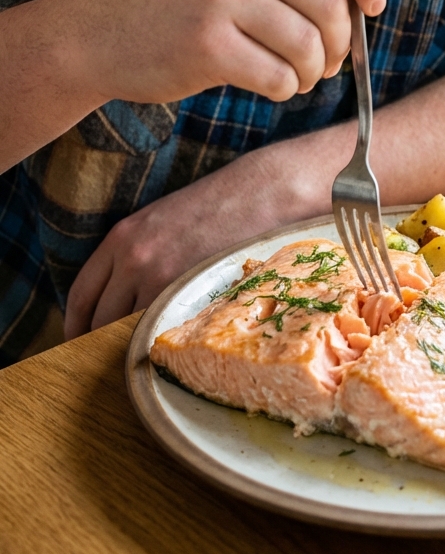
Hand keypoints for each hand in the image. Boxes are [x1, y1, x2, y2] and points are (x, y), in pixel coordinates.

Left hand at [63, 135, 334, 337]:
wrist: (261, 193)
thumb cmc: (218, 205)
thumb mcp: (162, 220)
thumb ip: (137, 253)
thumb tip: (123, 295)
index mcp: (122, 237)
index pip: (82, 294)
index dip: (75, 326)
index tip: (77, 342)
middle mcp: (133, 258)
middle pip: (100, 319)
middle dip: (99, 342)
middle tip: (106, 360)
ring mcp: (160, 277)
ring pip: (129, 329)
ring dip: (131, 345)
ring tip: (142, 357)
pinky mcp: (189, 291)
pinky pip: (161, 330)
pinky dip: (160, 342)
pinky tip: (170, 347)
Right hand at [83, 0, 388, 104]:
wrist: (106, 33)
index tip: (372, 3)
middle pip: (331, 3)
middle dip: (341, 43)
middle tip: (326, 58)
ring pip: (310, 46)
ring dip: (314, 72)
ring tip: (297, 72)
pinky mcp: (206, 45)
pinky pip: (280, 77)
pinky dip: (286, 89)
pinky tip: (270, 82)